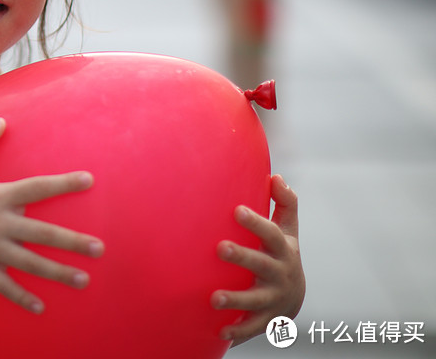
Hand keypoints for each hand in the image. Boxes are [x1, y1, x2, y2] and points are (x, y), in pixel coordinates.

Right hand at [0, 118, 103, 313]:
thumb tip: (2, 119)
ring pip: (30, 263)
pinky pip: (4, 286)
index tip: (89, 180)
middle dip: (72, 242)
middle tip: (99, 248)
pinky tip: (41, 308)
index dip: (63, 183)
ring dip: (58, 273)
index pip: (36, 187)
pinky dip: (21, 297)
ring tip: (84, 280)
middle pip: (42, 233)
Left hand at [212, 175, 304, 343]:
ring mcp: (274, 299)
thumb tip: (275, 176)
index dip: (257, 222)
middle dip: (242, 257)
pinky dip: (238, 331)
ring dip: (236, 300)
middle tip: (220, 248)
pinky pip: (253, 328)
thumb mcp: (288, 230)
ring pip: (256, 300)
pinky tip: (220, 331)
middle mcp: (280, 274)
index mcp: (283, 250)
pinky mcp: (267, 320)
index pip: (272, 233)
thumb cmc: (281, 252)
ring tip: (214, 298)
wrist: (294, 297)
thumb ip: (284, 203)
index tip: (236, 210)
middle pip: (262, 265)